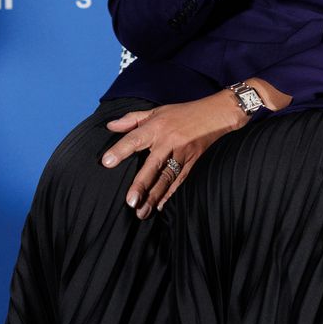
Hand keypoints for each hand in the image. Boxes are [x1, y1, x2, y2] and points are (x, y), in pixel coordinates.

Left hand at [100, 93, 248, 219]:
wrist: (216, 115)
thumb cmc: (182, 113)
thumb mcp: (156, 111)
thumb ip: (132, 119)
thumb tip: (110, 126)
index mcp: (156, 127)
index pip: (134, 138)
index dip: (120, 150)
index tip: (106, 162)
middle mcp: (168, 141)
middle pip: (153, 165)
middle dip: (141, 184)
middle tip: (130, 201)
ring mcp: (182, 154)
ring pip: (166, 178)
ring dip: (154, 196)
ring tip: (142, 212)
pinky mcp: (192, 163)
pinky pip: (180, 181)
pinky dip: (169, 194)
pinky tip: (159, 206)